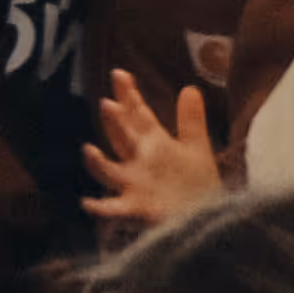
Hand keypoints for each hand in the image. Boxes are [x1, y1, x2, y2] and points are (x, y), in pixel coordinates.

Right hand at [80, 81, 225, 230]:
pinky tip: (89, 203)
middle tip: (108, 103)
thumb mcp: (196, 148)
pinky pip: (115, 208)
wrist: (204, 218)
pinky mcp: (137, 208)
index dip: (129, 96)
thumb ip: (191, 120)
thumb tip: (190, 87)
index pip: (138, 116)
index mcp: (153, 144)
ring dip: (98, 162)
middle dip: (115, 123)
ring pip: (110, 171)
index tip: (119, 74)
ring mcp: (134, 184)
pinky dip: (101, 207)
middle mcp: (138, 162)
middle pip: (122, 138)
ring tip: (89, 150)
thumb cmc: (197, 184)